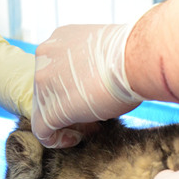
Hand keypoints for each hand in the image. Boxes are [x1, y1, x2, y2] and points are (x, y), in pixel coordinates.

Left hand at [32, 24, 143, 147]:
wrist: (136, 60)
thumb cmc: (133, 55)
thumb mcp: (106, 53)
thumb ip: (93, 65)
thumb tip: (97, 86)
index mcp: (60, 38)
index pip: (56, 68)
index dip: (72, 87)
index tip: (92, 97)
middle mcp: (45, 55)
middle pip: (48, 88)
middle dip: (68, 105)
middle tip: (93, 117)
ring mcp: (42, 81)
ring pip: (44, 109)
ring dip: (66, 121)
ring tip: (90, 128)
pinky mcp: (48, 109)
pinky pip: (42, 131)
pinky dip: (56, 139)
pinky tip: (76, 139)